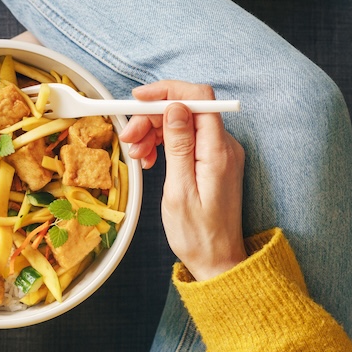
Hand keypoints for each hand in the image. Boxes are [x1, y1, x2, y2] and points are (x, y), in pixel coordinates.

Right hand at [119, 81, 246, 279]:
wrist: (216, 260)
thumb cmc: (197, 234)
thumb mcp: (179, 190)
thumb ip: (179, 146)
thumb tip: (175, 107)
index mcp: (217, 151)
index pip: (198, 98)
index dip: (167, 91)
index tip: (139, 100)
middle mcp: (223, 146)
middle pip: (186, 109)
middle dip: (152, 117)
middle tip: (128, 137)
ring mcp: (218, 153)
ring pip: (182, 123)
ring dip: (154, 132)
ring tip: (135, 153)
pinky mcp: (211, 162)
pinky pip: (185, 140)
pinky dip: (163, 144)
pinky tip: (148, 159)